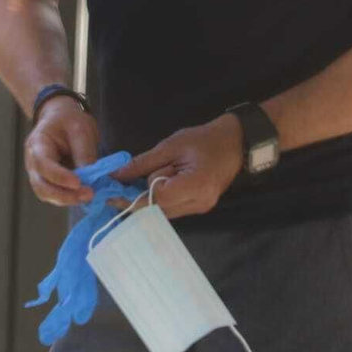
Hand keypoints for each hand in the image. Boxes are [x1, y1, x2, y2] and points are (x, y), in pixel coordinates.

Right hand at [23, 96, 99, 206]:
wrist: (61, 117)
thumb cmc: (68, 120)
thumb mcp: (81, 129)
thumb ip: (85, 153)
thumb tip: (92, 179)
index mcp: (37, 144)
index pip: (43, 164)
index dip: (59, 176)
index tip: (78, 182)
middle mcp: (33, 162)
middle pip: (41, 186)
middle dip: (64, 195)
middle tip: (88, 194)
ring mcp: (39, 173)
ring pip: (47, 194)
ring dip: (67, 199)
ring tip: (89, 196)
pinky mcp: (49, 181)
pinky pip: (55, 194)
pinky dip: (68, 197)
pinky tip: (84, 195)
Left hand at [111, 115, 242, 218]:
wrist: (234, 142)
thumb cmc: (204, 139)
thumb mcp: (170, 146)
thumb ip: (143, 163)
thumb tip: (117, 175)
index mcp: (195, 186)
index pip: (157, 198)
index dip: (138, 191)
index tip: (123, 183)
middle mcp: (198, 204)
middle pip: (158, 210)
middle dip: (139, 197)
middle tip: (121, 185)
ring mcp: (200, 209)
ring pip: (163, 212)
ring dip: (149, 198)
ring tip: (141, 180)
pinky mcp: (198, 208)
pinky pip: (172, 208)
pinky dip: (160, 199)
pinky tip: (155, 184)